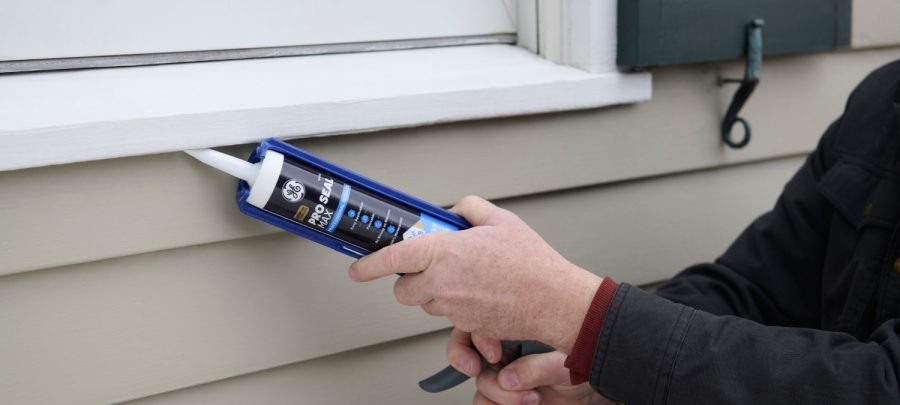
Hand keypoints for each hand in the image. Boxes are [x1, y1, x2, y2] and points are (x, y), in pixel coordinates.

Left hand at [348, 195, 601, 349]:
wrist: (553, 300)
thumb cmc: (531, 264)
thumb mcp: (501, 220)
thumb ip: (470, 208)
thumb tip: (456, 211)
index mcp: (445, 252)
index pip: (393, 258)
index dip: (369, 264)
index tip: (358, 268)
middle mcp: (443, 284)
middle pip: (404, 290)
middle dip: (411, 280)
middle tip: (431, 267)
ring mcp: (452, 308)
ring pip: (426, 304)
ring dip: (436, 293)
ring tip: (465, 278)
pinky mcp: (465, 325)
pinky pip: (449, 317)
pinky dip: (457, 307)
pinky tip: (478, 293)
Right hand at [447, 328, 611, 404]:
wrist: (595, 397)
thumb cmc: (586, 369)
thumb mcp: (566, 364)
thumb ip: (537, 367)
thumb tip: (507, 377)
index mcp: (516, 330)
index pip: (478, 325)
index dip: (477, 339)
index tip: (493, 354)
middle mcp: (506, 352)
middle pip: (470, 356)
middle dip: (476, 368)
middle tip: (489, 376)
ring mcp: (504, 377)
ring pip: (480, 385)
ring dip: (499, 397)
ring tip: (530, 399)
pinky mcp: (505, 399)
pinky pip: (485, 403)